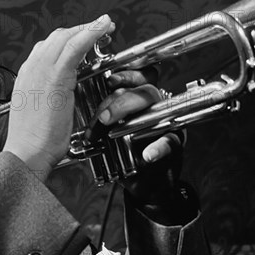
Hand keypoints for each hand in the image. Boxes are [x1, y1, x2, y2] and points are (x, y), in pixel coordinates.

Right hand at [3, 15, 114, 181]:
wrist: (27, 151)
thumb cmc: (34, 139)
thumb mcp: (38, 110)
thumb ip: (48, 95)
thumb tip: (62, 93)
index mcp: (27, 75)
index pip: (48, 47)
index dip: (69, 39)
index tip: (83, 39)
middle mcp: (32, 67)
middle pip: (57, 37)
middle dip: (81, 29)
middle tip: (100, 29)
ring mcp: (41, 69)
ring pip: (66, 37)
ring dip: (88, 27)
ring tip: (105, 25)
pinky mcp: (55, 76)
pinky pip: (75, 46)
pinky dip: (90, 32)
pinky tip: (102, 27)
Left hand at [88, 69, 196, 223]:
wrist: (142, 180)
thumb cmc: (123, 150)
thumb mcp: (108, 127)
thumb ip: (100, 111)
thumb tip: (80, 100)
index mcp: (138, 97)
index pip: (138, 76)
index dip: (126, 74)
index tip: (110, 80)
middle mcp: (153, 106)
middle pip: (144, 91)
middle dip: (120, 101)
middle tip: (103, 117)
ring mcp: (165, 124)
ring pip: (155, 110)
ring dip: (133, 119)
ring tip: (113, 132)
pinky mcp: (174, 144)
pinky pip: (169, 141)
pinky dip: (158, 147)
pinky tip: (147, 155)